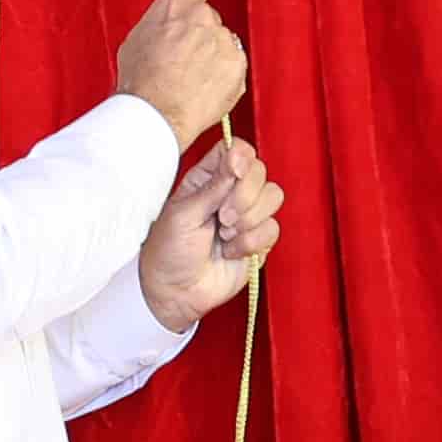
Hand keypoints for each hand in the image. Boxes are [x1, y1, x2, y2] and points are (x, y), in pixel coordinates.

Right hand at [114, 0, 248, 147]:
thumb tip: (169, 22)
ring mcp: (223, 42)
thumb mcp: (137, 38)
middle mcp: (203, 18)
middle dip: (200, 34)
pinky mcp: (237, 66)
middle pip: (209, 17)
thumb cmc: (141, 82)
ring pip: (222, 42)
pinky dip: (223, 76)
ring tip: (190, 79)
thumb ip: (161, 22)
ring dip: (212, 56)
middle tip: (183, 58)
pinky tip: (203, 89)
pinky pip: (233, 65)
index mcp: (175, 6)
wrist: (157, 114)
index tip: (193, 2)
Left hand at [136, 134, 287, 332]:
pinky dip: (251, 242)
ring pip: (273, 197)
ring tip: (224, 235)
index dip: (242, 158)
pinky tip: (231, 251)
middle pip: (260, 171)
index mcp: (207, 178)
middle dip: (245, 196)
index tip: (234, 173)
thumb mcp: (185, 213)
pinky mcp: (258, 240)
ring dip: (248, 220)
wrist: (176, 292)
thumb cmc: (169, 251)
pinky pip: (273, 228)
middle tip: (222, 218)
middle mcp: (229, 192)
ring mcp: (246, 215)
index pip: (237, 150)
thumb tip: (237, 157)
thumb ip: (215, 185)